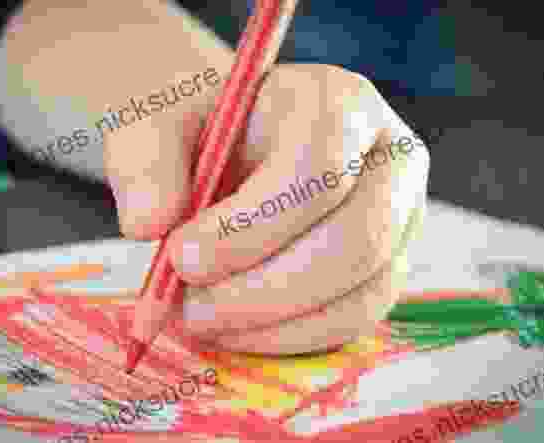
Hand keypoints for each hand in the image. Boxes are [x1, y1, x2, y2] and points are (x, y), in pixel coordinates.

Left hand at [106, 64, 429, 353]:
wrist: (232, 152)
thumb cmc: (204, 136)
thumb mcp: (158, 127)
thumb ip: (143, 161)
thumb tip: (149, 224)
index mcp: (339, 104)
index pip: (318, 169)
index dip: (250, 225)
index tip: (180, 258)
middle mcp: (390, 161)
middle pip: (355, 241)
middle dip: (264, 289)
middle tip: (190, 310)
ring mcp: (400, 221)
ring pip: (360, 294)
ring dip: (273, 323)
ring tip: (203, 320)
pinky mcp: (387, 269)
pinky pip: (353, 321)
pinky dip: (289, 338)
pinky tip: (236, 328)